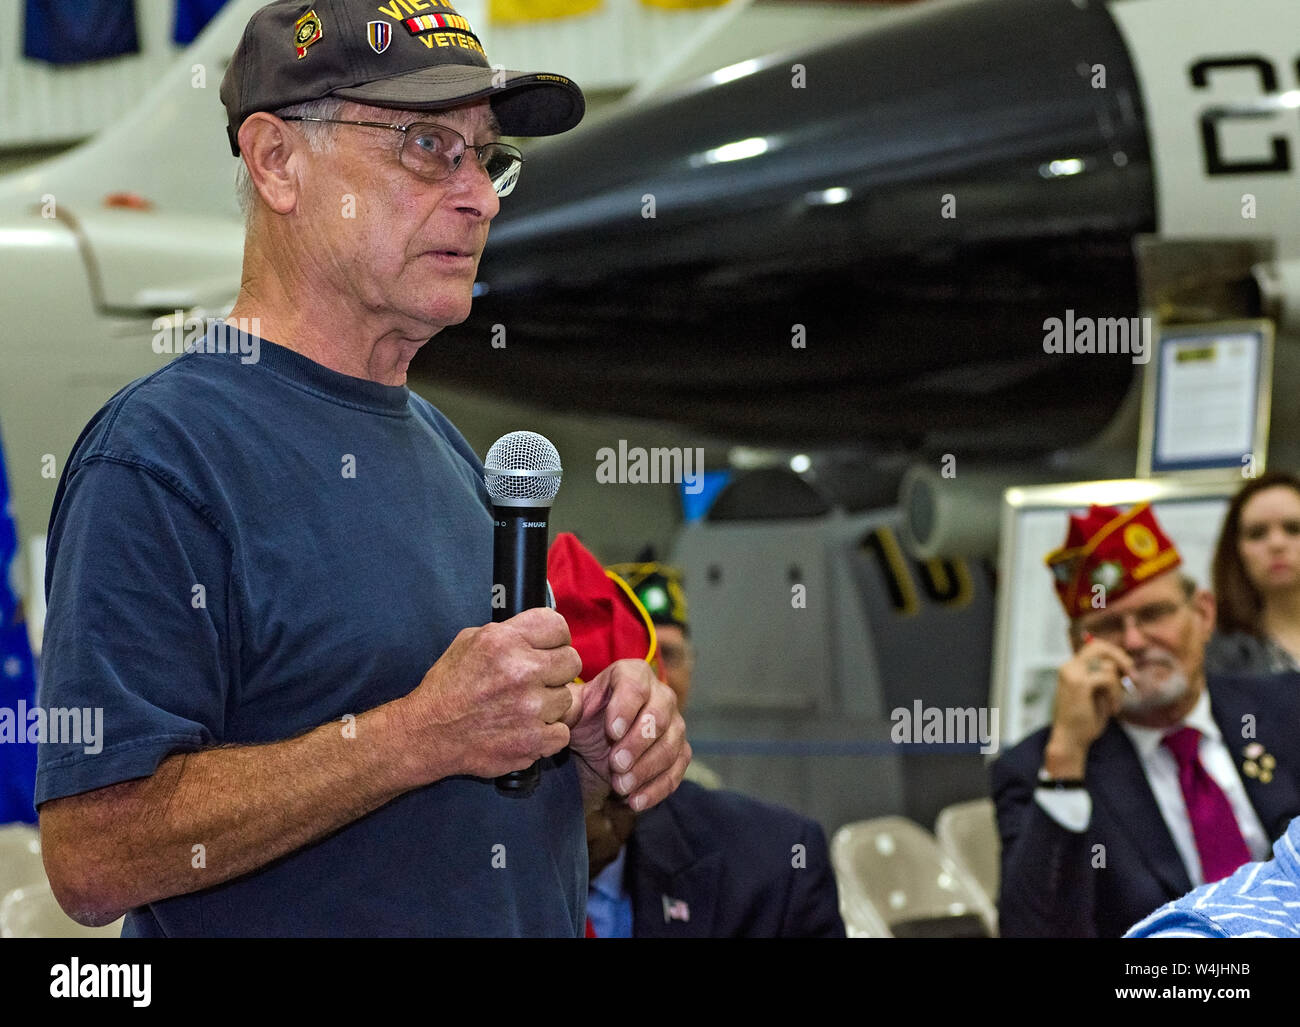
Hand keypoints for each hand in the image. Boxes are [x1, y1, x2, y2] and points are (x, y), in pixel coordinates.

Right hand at [398, 607, 580, 781]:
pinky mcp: (533, 740)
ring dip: (550, 705)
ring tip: (523, 708)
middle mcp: (521, 671)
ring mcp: (530, 708)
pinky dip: (548, 735)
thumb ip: (509, 632)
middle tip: (538, 681)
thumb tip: (540, 632)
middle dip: (557, 670)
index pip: (557, 626)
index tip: (549, 648)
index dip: (556, 638)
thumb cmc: (449, 687)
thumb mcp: (469, 641)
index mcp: (504, 641)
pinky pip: (563, 732)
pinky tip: (527, 730)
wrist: (430, 733)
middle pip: (572, 661)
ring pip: (566, 699)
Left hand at [563, 659, 689, 812]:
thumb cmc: (584, 720)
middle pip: (660, 714)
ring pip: (671, 745)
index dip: (626, 707)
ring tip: (620, 786)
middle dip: (638, 743)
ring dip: (646, 769)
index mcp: (632, 675)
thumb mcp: (570, 712)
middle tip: (615, 764)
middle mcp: (660, 695)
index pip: (636, 684)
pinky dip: (657, 789)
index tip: (612, 733)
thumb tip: (554, 708)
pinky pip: (676, 771)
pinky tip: (635, 801)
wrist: (596, 746)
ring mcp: (674, 725)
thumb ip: (563, 707)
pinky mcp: (679, 752)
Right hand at [1045, 637, 1135, 775]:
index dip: (1115, 655)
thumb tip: (1125, 665)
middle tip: (1133, 677)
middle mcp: (1069, 667)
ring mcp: (1072, 673)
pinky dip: (1115, 695)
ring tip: (1115, 705)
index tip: (1127, 673)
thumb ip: (1106, 677)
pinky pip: (1108, 678)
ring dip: (1119, 687)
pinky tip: (1113, 709)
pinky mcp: (1080, 683)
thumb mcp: (1098, 694)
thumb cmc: (1085, 720)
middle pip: (1099, 646)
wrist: (1071, 740)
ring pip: (1108, 666)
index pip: (1095, 647)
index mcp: (1071, 668)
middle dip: (1121, 658)